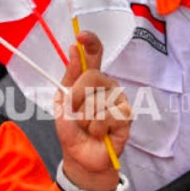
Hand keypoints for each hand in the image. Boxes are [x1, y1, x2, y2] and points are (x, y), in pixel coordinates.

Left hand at [54, 32, 131, 190]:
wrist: (80, 155)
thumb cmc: (71, 127)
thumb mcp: (62, 101)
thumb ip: (69, 77)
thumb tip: (73, 49)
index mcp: (89, 78)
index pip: (94, 54)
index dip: (90, 42)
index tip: (81, 36)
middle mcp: (107, 85)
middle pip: (92, 76)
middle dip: (77, 97)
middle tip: (75, 112)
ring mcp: (119, 99)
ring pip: (98, 100)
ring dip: (86, 118)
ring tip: (88, 126)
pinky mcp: (127, 116)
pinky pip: (108, 116)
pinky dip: (97, 128)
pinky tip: (99, 133)